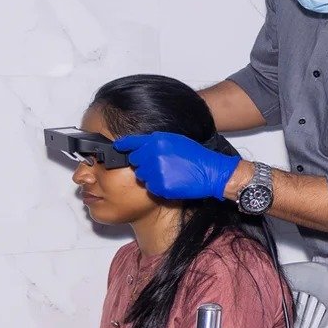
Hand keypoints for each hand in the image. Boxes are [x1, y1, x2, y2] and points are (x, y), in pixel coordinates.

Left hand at [114, 132, 239, 200]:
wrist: (210, 173)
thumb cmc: (196, 156)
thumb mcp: (176, 141)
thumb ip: (155, 142)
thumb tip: (140, 146)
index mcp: (156, 141)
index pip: (131, 143)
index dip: (123, 146)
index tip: (117, 147)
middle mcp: (152, 155)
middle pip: (134, 161)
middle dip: (142, 163)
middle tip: (158, 165)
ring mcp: (154, 171)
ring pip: (141, 175)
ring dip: (150, 175)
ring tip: (167, 173)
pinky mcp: (159, 186)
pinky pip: (150, 187)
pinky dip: (158, 186)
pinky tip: (171, 182)